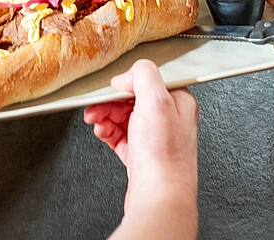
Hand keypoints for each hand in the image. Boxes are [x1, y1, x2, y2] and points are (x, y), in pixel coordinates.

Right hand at [83, 60, 198, 215]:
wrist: (159, 197)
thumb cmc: (164, 157)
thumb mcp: (156, 101)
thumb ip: (143, 76)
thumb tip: (126, 75)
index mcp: (178, 101)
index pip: (148, 81)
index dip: (126, 85)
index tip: (112, 90)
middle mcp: (168, 119)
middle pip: (131, 99)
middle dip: (109, 102)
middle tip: (95, 107)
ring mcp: (154, 138)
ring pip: (122, 117)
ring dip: (104, 116)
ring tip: (95, 120)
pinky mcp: (140, 154)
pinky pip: (118, 135)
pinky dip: (107, 131)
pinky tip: (102, 132)